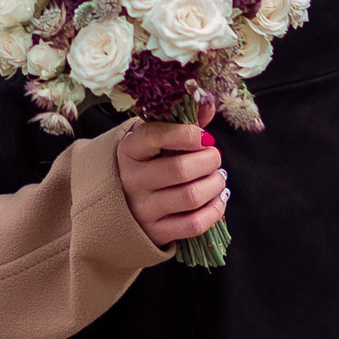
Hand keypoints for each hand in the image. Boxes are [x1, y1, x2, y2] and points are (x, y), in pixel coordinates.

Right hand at [116, 96, 228, 248]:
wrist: (120, 205)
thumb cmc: (147, 164)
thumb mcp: (154, 141)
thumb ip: (182, 122)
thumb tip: (209, 105)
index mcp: (129, 151)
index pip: (156, 136)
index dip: (187, 134)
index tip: (205, 137)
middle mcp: (131, 181)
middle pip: (180, 169)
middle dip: (209, 160)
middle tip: (214, 157)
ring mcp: (142, 209)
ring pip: (191, 196)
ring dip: (215, 184)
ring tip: (217, 177)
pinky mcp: (156, 232)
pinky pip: (194, 224)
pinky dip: (215, 209)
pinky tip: (217, 198)